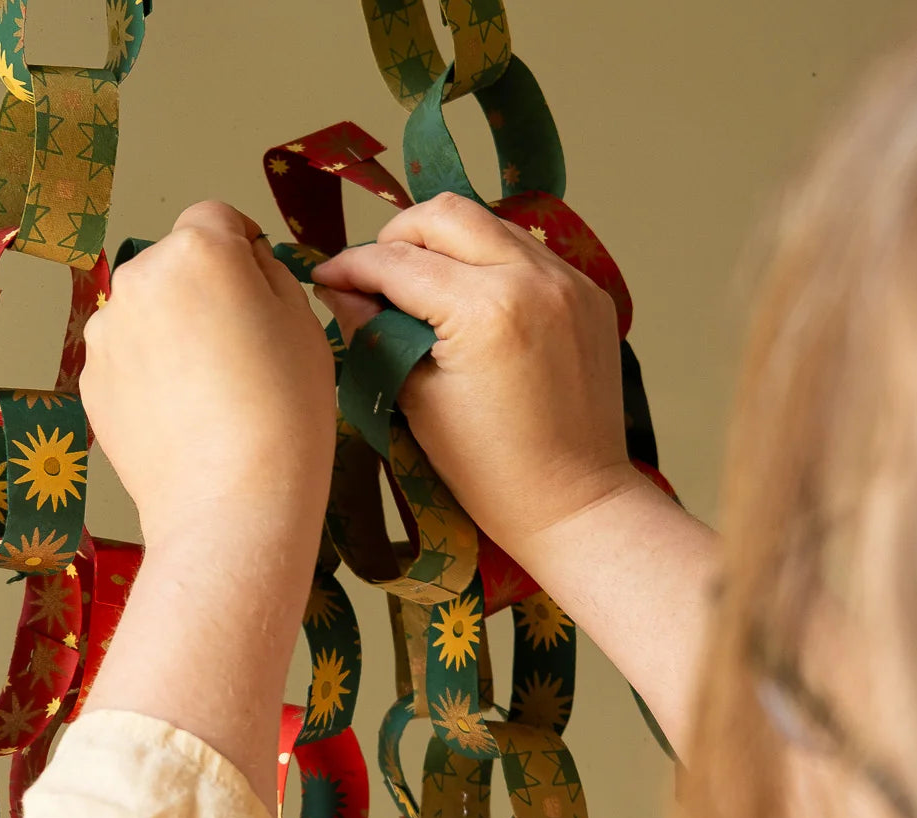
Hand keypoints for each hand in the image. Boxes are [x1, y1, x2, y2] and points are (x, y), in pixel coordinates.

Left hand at [81, 201, 335, 551]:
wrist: (232, 504)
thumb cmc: (284, 413)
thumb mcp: (304, 323)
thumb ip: (268, 273)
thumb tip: (244, 262)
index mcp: (198, 251)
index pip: (216, 218)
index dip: (243, 249)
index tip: (259, 289)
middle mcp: (138, 278)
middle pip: (176, 264)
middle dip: (205, 291)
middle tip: (243, 350)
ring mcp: (107, 331)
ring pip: (149, 311)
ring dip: (174, 331)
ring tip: (213, 391)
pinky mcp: (91, 379)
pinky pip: (129, 356)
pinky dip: (152, 372)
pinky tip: (184, 414)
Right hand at [311, 192, 644, 561]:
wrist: (573, 502)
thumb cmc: (489, 470)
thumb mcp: (415, 400)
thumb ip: (373, 332)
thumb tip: (336, 289)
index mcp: (485, 311)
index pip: (398, 263)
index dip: (351, 266)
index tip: (325, 278)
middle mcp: (534, 280)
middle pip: (445, 215)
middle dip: (398, 237)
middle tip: (374, 275)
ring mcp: (571, 282)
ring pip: (490, 223)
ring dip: (446, 245)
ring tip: (421, 288)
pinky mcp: (591, 294)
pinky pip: (528, 252)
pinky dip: (490, 263)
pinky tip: (472, 303)